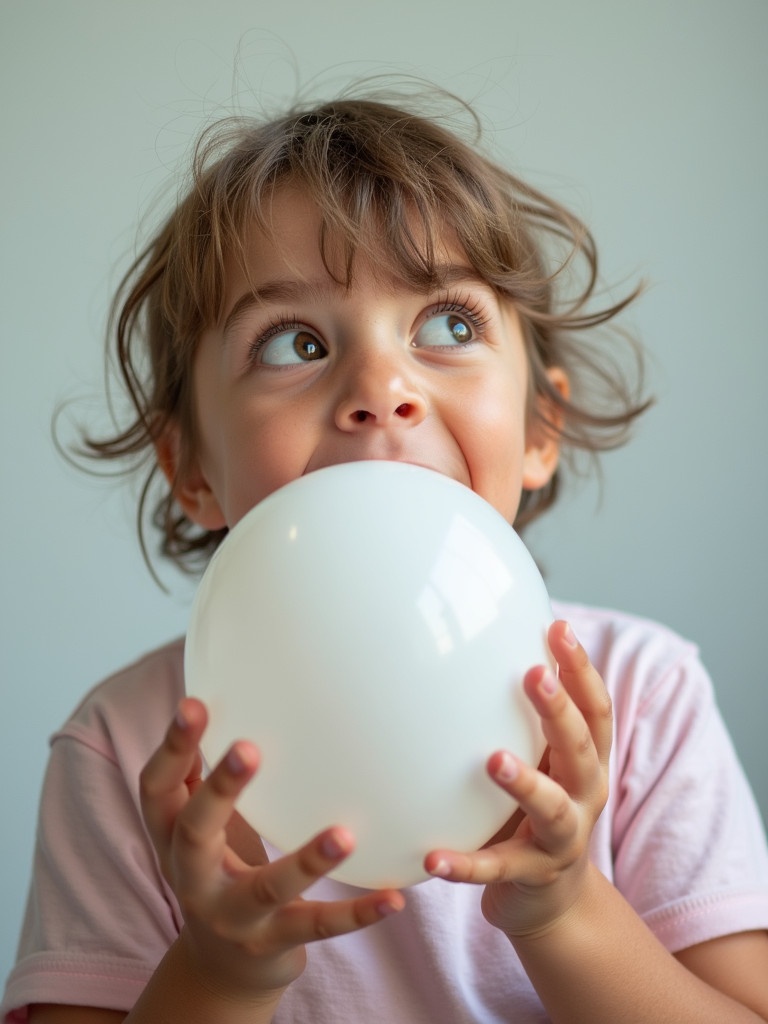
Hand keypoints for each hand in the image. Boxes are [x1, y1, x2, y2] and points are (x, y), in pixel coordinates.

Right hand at [140, 699, 404, 1003]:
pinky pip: (318, 926)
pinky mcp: (274, 942)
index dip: (170, 748)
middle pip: (196, 833)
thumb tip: (214, 692)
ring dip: (307, 860)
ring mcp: (233, 916)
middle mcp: (193, 878)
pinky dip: (357, 915)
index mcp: (172, 838)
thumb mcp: (198, 827)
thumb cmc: (217, 870)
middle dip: (221, 790)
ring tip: (345, 834)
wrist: (222, 966)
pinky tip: (394, 899)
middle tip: (249, 747)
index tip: (193, 704)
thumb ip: (200, 775)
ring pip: (269, 888)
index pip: (156, 789)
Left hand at [424, 620, 611, 938]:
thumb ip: (524, 719)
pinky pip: (495, 869)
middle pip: (580, 748)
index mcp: (586, 762)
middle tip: (534, 675)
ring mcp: (561, 839)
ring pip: (550, 809)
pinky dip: (465, 864)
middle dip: (559, 711)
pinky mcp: (529, 876)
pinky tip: (432, 857)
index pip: (595, 710)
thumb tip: (484, 648)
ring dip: (524, 783)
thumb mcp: (542, 762)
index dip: (582, 670)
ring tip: (493, 760)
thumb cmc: (535, 811)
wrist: (551, 900)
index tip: (559, 629)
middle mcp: (584, 796)